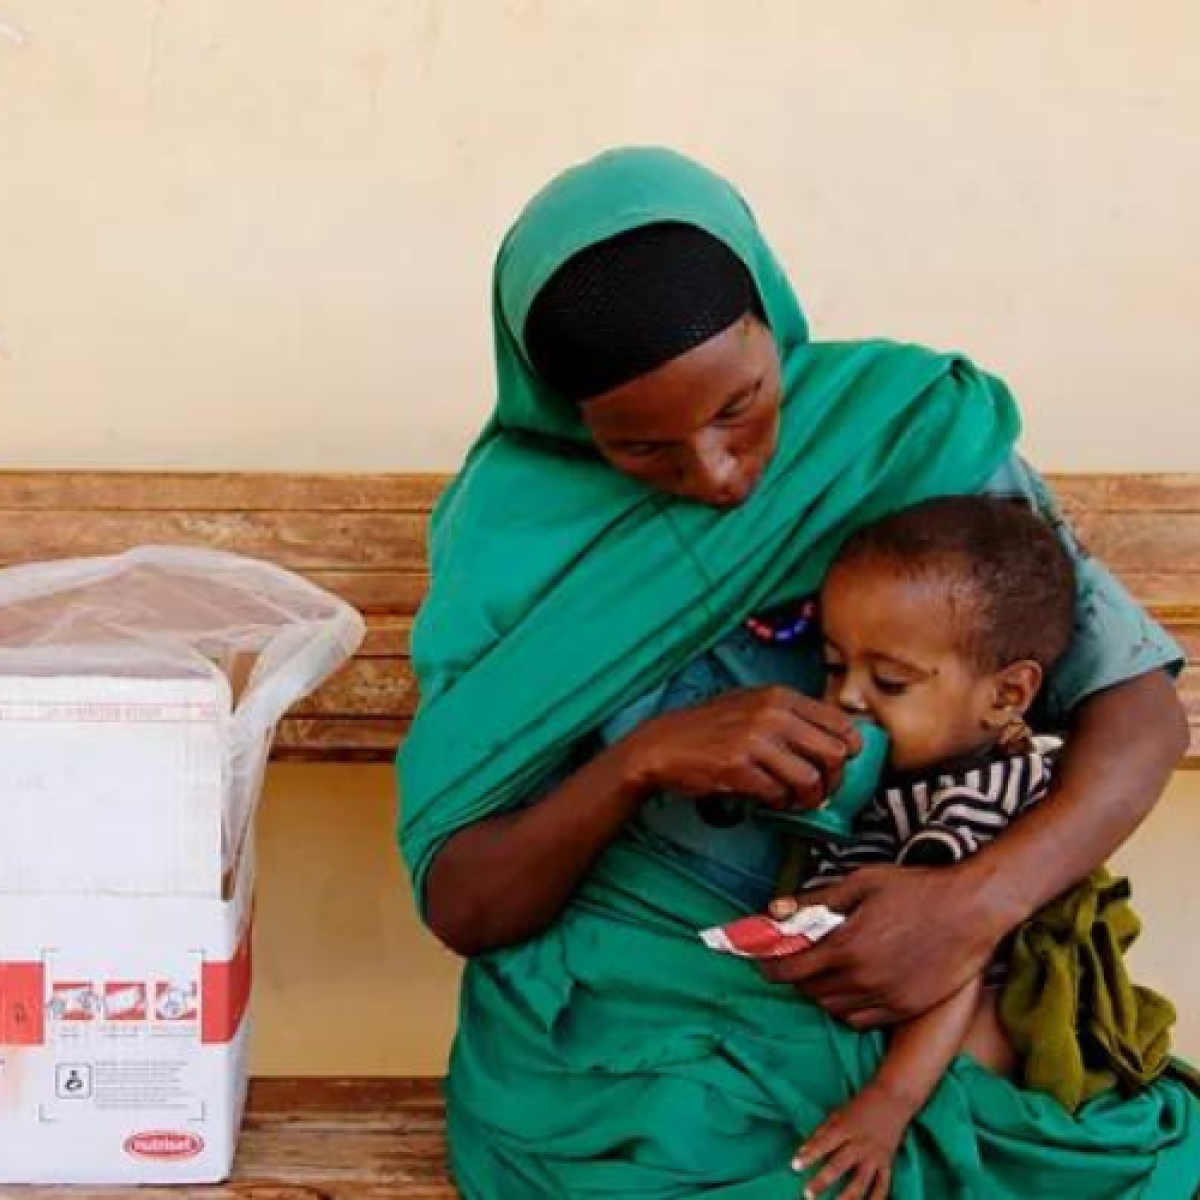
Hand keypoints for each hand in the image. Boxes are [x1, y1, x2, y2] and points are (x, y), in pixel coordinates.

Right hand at [623, 686, 860, 811]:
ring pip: (810, 779)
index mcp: (779, 696)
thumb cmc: (708, 728)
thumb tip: (832, 740)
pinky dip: (779, 802)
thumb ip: (789, 716)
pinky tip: (770, 799)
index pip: (840, 723)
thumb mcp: (751, 705)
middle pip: (834, 753)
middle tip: (822, 789)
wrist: (663, 744)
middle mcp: (771, 714)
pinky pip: (778, 793)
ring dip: (807, 798)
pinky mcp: (739, 767)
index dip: (850, 750)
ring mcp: (754, 740)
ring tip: (796, 800)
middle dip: (833, 780)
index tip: (844, 764)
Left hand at [762, 864, 1001, 1025]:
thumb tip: (775, 910)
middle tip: (796, 960)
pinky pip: (860, 1020)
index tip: (763, 961)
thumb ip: (816, 900)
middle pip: (808, 990)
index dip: (770, 966)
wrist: (972, 909)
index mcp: (846, 945)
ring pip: (832, 1008)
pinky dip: (847, 1008)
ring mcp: (886, 997)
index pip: (790, 968)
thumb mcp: (861, 883)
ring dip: (820, 992)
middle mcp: (862, 978)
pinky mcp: (906, 1009)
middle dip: (795, 976)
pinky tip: (852, 988)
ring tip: (826, 972)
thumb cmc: (916, 889)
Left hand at [794, 1081, 912, 1199]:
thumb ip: (821, 1132)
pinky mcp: (888, 1163)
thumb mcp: (838, 1113)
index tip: (795, 1165)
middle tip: (808, 1195)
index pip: (824, 1143)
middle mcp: (860, 1144)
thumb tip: (801, 1152)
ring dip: (847, 1198)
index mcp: (846, 1128)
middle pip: (840, 1165)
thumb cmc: (861, 1103)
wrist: (894, 1097)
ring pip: (861, 1181)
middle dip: (823, 1181)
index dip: (809, 1154)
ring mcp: (875, 1156)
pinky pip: (883, 1185)